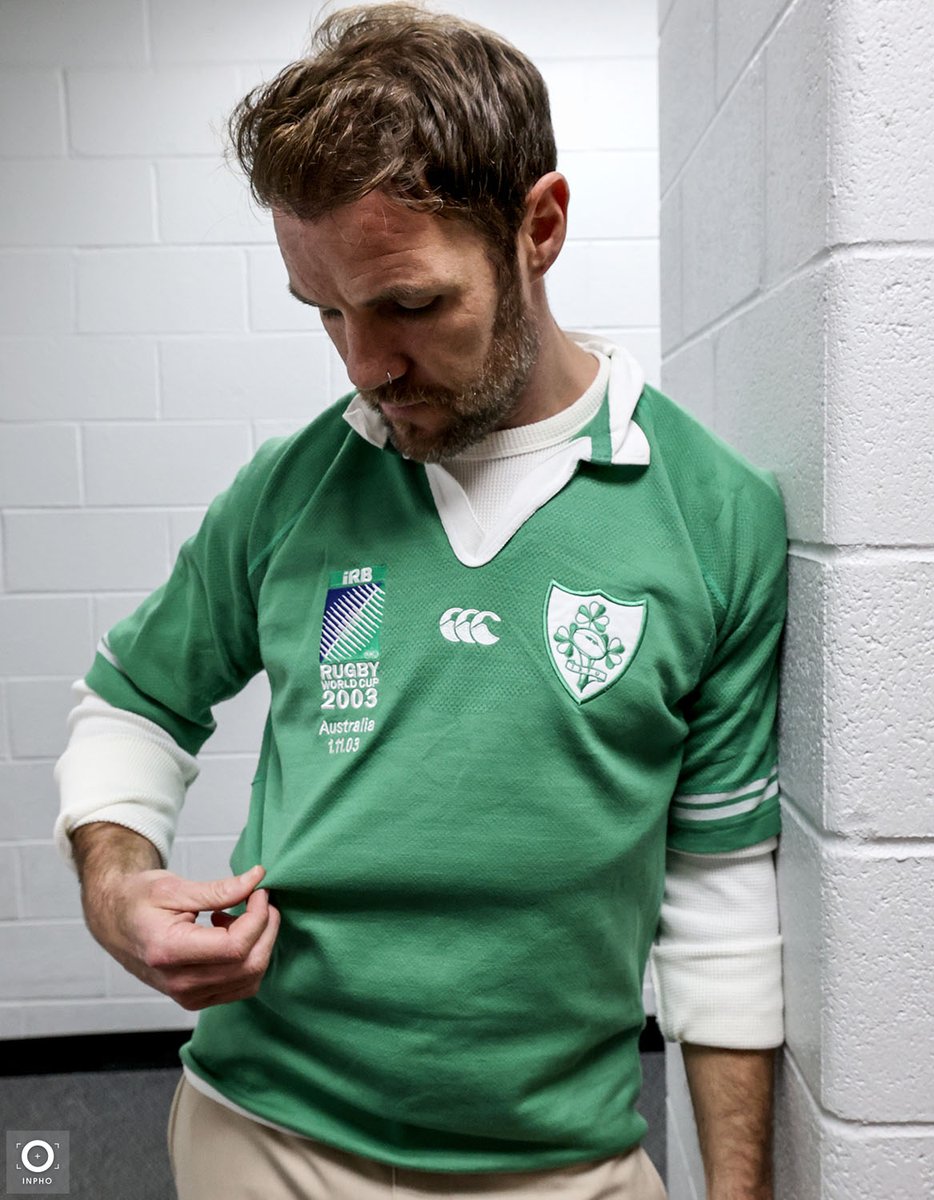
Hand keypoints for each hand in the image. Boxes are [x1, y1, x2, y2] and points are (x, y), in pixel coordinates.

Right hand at [83, 863, 280, 1010]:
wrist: (114, 921)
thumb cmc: (138, 900)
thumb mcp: (174, 887)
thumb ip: (219, 890)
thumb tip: (257, 880)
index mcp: (168, 952)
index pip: (234, 946)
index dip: (258, 917)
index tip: (259, 891)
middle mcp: (178, 983)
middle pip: (248, 966)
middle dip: (266, 928)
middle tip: (260, 899)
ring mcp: (187, 996)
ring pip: (250, 979)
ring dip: (259, 944)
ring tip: (238, 915)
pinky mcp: (195, 999)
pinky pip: (240, 986)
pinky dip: (248, 959)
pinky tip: (229, 934)